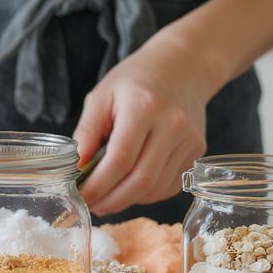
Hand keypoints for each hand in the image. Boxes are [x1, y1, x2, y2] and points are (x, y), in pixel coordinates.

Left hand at [73, 34, 214, 215]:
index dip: (98, 185)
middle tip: (91, 205)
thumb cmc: (135, 80)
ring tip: (106, 198)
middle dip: (112, 200)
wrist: (183, 67)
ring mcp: (189, 140)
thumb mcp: (101, 96)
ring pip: (156, 188)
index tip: (80, 196)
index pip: (120, 159)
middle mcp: (172, 125)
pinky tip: (129, 187)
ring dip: (128, 200)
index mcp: (144, 108)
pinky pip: (170, 185)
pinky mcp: (198, 151)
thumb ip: (86, 131)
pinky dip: (146, 194)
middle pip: (141, 180)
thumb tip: (74, 167)